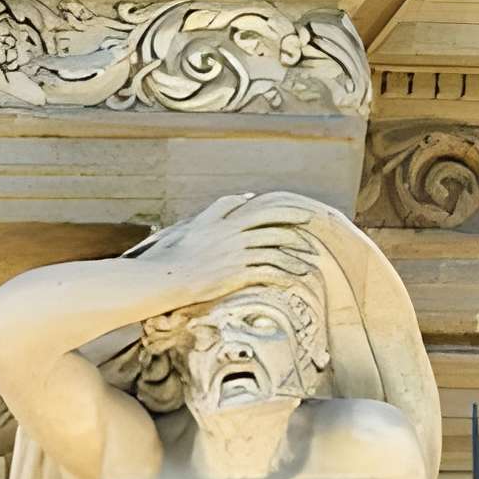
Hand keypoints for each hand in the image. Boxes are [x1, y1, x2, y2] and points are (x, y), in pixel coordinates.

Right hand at [132, 194, 317, 311]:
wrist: (165, 277)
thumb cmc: (175, 254)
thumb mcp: (197, 223)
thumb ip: (221, 207)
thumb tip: (246, 196)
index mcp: (226, 222)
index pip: (263, 209)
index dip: (286, 210)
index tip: (302, 213)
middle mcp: (235, 235)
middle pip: (274, 228)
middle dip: (297, 232)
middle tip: (313, 238)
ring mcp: (237, 255)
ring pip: (275, 251)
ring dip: (294, 258)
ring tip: (306, 266)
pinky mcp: (236, 274)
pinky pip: (268, 273)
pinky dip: (284, 276)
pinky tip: (293, 281)